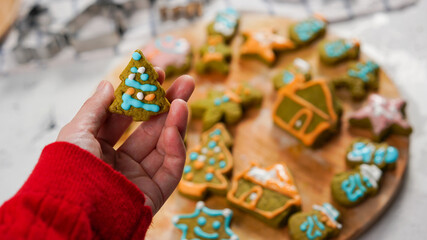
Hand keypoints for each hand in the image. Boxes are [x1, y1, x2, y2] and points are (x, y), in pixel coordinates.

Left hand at [57, 68, 194, 213]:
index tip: (156, 75)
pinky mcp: (156, 192)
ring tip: (183, 101)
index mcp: (100, 149)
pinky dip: (176, 148)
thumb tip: (108, 83)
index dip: (140, 97)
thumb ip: (95, 108)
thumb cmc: (69, 170)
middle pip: (151, 129)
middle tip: (186, 82)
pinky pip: (171, 167)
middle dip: (168, 104)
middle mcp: (121, 162)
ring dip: (176, 122)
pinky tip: (175, 129)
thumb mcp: (76, 132)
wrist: (75, 210)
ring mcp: (140, 177)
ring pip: (165, 145)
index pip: (126, 119)